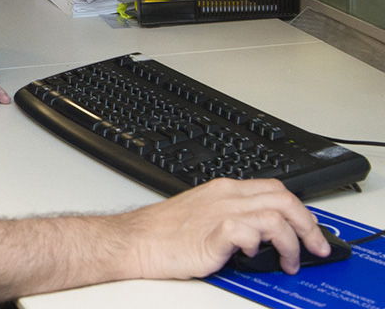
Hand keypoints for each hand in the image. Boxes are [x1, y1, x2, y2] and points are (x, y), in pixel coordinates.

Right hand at [126, 178, 327, 278]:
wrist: (135, 241)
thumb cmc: (164, 233)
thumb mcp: (205, 216)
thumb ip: (234, 217)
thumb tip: (263, 234)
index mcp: (225, 190)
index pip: (276, 189)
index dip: (301, 210)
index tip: (311, 231)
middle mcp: (226, 197)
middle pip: (284, 199)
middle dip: (309, 226)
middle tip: (316, 248)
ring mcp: (219, 213)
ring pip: (275, 215)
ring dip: (291, 242)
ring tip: (287, 262)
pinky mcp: (211, 235)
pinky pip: (247, 232)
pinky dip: (257, 244)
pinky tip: (251, 255)